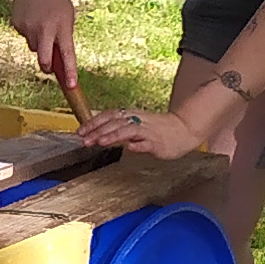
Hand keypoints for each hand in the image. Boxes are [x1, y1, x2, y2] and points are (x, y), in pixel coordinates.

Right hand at [8, 0, 85, 121]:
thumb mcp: (67, 17)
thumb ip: (63, 37)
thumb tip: (59, 61)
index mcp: (61, 26)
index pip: (67, 54)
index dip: (69, 72)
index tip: (71, 86)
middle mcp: (44, 28)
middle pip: (44, 60)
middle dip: (47, 67)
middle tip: (50, 65)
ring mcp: (28, 27)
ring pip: (33, 47)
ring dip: (38, 42)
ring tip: (41, 22)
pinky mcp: (17, 24)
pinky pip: (25, 36)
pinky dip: (29, 32)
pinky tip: (32, 17)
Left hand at [79, 100, 209, 158]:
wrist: (183, 129)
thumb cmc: (157, 128)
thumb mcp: (135, 124)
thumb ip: (118, 127)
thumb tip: (97, 132)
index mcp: (131, 115)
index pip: (109, 115)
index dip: (94, 122)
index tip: (80, 131)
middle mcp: (138, 121)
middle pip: (115, 123)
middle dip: (98, 131)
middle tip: (84, 140)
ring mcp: (148, 131)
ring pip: (129, 131)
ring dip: (113, 136)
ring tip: (100, 142)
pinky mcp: (158, 142)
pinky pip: (147, 143)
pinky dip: (138, 145)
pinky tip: (130, 148)